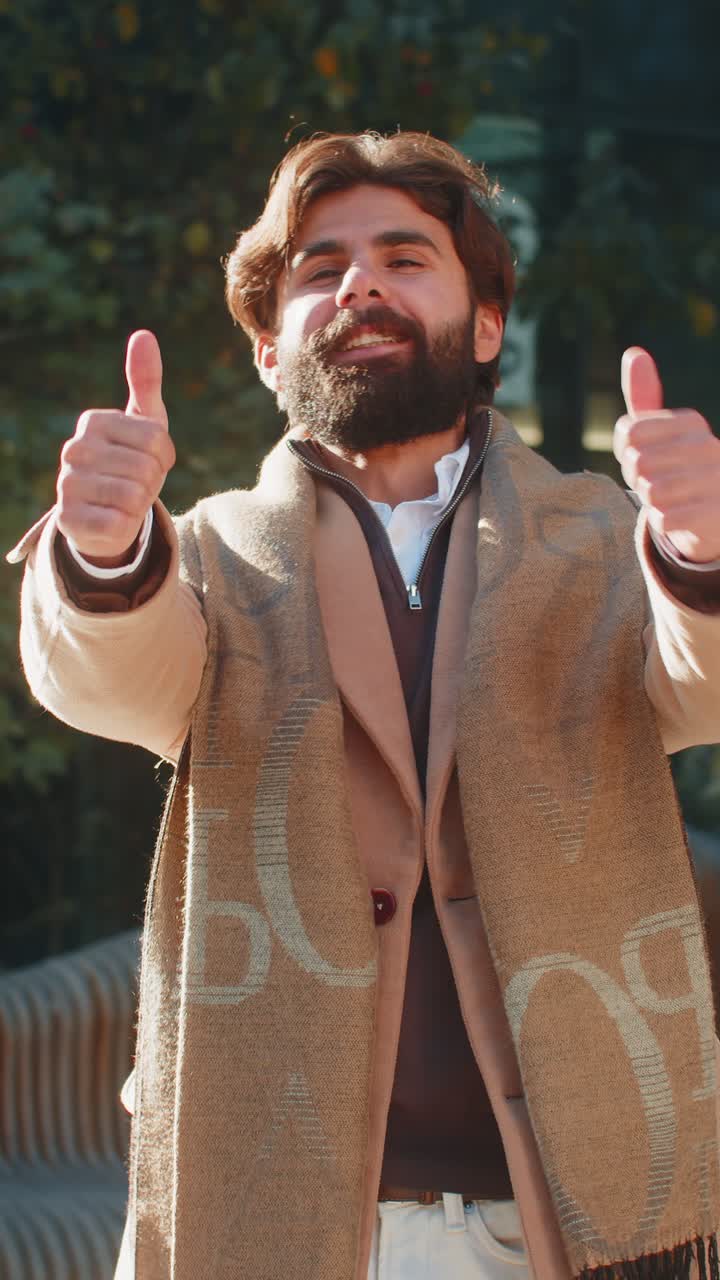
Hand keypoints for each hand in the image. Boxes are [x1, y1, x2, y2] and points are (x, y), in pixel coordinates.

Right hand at [56, 330, 174, 564]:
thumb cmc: (129, 463)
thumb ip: (145, 380)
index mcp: (93, 421)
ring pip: (134, 497)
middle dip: (152, 483)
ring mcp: (67, 484)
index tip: (149, 461)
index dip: (164, 458)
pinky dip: (126, 526)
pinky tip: (113, 520)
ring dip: (140, 505)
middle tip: (137, 485)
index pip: (157, 440)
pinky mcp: (69, 519)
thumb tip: (144, 334)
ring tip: (125, 501)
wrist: (102, 514)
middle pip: (147, 469)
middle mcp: (74, 449)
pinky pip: (120, 523)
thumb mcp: (144, 423)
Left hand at [614, 346, 719, 562]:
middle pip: (637, 461)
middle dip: (637, 479)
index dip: (625, 453)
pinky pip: (664, 518)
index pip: (628, 433)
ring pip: (650, 491)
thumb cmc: (680, 472)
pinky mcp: (715, 514)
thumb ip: (645, 398)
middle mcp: (708, 445)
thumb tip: (634, 352)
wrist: (716, 517)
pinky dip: (662, 523)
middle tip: (657, 484)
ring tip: (669, 501)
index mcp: (691, 422)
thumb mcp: (662, 434)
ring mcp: (716, 479)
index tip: (647, 461)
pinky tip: (677, 518)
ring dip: (651, 502)